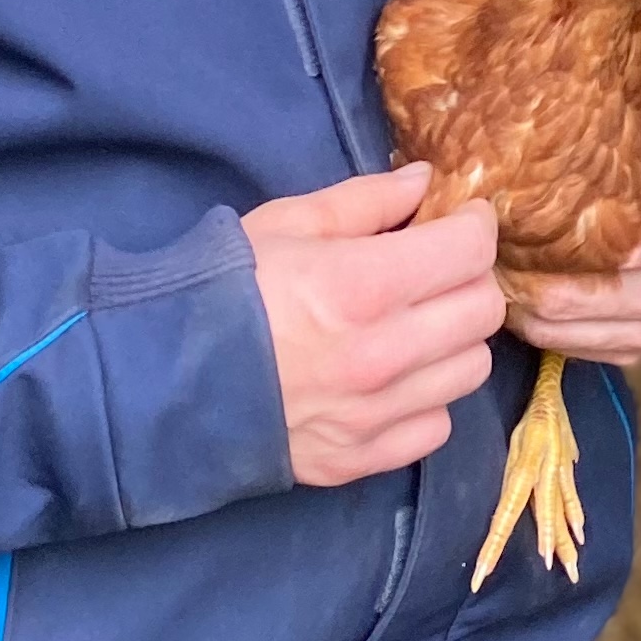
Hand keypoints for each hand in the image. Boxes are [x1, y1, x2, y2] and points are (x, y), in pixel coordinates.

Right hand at [243, 162, 507, 487]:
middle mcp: (383, 355)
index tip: (460, 219)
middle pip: (483, 311)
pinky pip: (436, 425)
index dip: (474, 224)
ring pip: (471, 370)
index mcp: (363, 285)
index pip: (470, 250)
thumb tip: (426, 182)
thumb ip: (365, 201)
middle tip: (439, 268)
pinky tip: (393, 379)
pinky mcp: (361, 458)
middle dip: (469, 277)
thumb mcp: (286, 223)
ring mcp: (375, 415)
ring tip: (417, 324)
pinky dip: (426, 399)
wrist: (157, 381)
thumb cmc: (220, 290)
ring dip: (454, 339)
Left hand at [510, 46, 640, 365]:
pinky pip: (565, 346)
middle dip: (521, 267)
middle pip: (577, 297)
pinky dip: (529, 320)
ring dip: (515, 297)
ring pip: (561, 328)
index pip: (626, 249)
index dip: (565, 235)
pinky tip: (505, 281)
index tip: (515, 204)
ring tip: (478, 254)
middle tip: (473, 230)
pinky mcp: (631, 351)